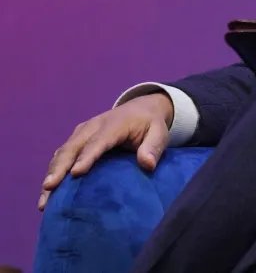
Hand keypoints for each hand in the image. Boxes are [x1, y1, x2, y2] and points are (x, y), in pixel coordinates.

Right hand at [39, 92, 172, 210]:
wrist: (141, 108)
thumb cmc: (150, 124)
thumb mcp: (159, 132)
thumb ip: (153, 147)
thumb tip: (147, 164)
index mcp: (113, 124)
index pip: (98, 141)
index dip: (86, 157)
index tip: (76, 173)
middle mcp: (93, 127)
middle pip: (73, 147)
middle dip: (60, 167)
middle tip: (49, 188)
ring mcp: (82, 133)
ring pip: (62, 153)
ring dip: (52, 174)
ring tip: (44, 199)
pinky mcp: (77, 140)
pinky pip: (61, 156)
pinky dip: (53, 172)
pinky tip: (48, 193)